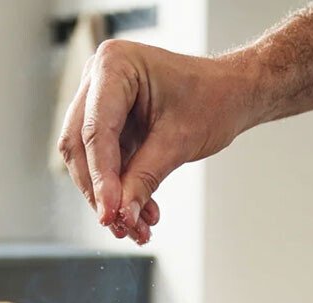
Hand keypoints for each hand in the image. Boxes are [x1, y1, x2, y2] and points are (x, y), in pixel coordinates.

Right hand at [57, 40, 255, 243]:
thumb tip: (121, 215)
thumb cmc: (214, 99)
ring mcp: (100, 99)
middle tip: (118, 224)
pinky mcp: (109, 123)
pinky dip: (120, 189)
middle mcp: (98, 78)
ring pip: (88, 158)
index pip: (96, 131)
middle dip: (99, 190)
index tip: (111, 214)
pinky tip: (139, 213)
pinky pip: (104, 162)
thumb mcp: (179, 141)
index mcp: (115, 65)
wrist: (233, 93)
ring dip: (110, 196)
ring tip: (135, 227)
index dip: (101, 177)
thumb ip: (145, 178)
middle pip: (80, 145)